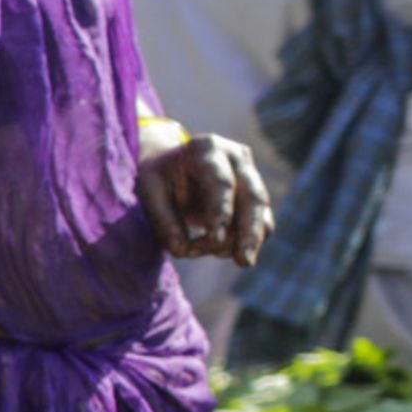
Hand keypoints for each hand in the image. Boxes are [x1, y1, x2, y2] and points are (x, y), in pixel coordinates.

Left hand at [140, 134, 272, 264]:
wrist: (174, 166)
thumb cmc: (160, 177)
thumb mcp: (148, 190)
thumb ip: (162, 218)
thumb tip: (180, 248)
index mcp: (206, 149)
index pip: (221, 183)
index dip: (221, 211)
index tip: (216, 238)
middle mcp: (236, 158)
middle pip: (253, 197)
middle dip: (249, 232)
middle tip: (244, 262)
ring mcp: (251, 175)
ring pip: (261, 213)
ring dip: (244, 241)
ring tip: (215, 254)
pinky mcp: (256, 196)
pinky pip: (263, 222)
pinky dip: (247, 242)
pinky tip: (224, 251)